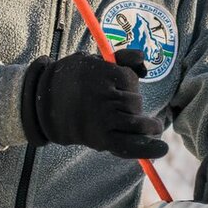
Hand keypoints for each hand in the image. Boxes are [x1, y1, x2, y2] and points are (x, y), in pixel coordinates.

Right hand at [21, 49, 167, 158]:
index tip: (117, 85)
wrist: (46, 105)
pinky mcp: (101, 139)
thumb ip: (122, 58)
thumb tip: (145, 63)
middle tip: (122, 105)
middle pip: (134, 100)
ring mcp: (102, 119)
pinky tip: (162, 148)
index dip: (128, 82)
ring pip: (136, 120)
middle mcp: (102, 96)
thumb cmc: (75, 79)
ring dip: (147, 124)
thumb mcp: (94, 60)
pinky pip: (128, 145)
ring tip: (154, 125)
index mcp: (100, 73)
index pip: (130, 79)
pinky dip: (147, 149)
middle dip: (133, 102)